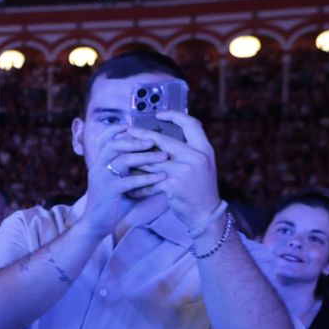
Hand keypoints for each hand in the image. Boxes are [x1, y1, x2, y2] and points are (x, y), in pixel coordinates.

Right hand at [81, 131, 168, 237]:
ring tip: (163, 157)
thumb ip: (133, 169)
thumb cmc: (113, 201)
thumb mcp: (121, 181)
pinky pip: (129, 181)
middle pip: (113, 144)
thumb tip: (157, 157)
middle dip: (135, 140)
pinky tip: (161, 177)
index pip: (103, 138)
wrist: (96, 224)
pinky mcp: (109, 192)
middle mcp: (98, 167)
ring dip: (145, 156)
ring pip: (122, 160)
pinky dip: (147, 178)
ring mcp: (102, 179)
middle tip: (154, 141)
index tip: (133, 125)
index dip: (116, 129)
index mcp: (100, 162)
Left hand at [137, 113, 221, 231]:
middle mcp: (196, 157)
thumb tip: (162, 139)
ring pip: (151, 161)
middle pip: (163, 140)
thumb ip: (188, 151)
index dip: (175, 116)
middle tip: (129, 131)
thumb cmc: (201, 189)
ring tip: (122, 158)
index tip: (159, 114)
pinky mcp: (172, 184)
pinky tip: (130, 188)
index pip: (191, 124)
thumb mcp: (202, 165)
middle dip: (143, 135)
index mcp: (204, 149)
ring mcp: (184, 170)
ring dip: (136, 161)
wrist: (206, 214)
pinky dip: (139, 186)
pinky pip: (149, 181)